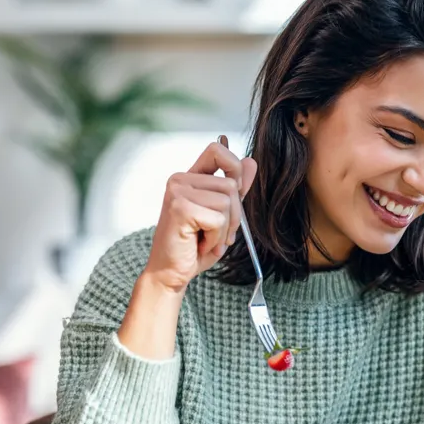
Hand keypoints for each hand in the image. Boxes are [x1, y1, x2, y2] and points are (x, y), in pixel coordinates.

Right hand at [143, 135, 256, 292]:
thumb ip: (237, 189)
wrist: (172, 272)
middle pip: (231, 184)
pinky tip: (201, 244)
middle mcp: (180, 179)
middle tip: (217, 233)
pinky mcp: (180, 208)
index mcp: (190, 177)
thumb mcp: (223, 215)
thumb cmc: (195, 246)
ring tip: (207, 239)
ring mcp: (178, 192)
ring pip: (227, 202)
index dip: (234, 168)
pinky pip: (218, 218)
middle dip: (234, 215)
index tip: (234, 193)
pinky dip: (216, 237)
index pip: (217, 150)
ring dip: (224, 228)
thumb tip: (251, 161)